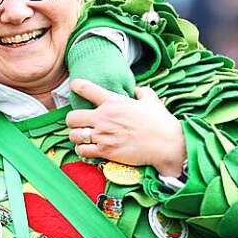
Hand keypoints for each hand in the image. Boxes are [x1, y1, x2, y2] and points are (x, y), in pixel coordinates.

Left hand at [66, 80, 185, 176]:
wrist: (166, 144)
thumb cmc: (160, 122)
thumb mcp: (151, 100)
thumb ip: (141, 92)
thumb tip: (138, 89)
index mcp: (114, 102)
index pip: (87, 89)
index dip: (77, 86)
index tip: (74, 85)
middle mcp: (104, 118)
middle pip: (72, 117)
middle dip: (72, 120)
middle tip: (78, 123)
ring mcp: (103, 136)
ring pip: (74, 136)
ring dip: (76, 137)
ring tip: (83, 138)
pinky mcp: (105, 152)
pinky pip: (82, 151)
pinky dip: (82, 150)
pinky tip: (87, 149)